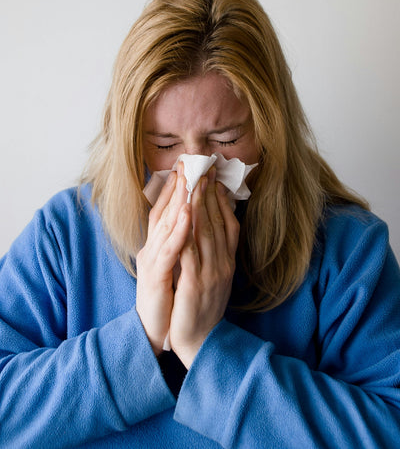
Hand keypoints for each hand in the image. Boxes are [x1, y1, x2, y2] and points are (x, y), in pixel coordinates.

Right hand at [136, 165, 190, 354]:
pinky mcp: (155, 275)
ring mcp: (152, 261)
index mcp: (158, 246)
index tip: (185, 167)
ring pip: (166, 224)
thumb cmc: (168, 299)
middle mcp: (152, 249)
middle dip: (178, 186)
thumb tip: (192, 223)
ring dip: (178, 200)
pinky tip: (187, 213)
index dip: (174, 188)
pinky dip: (179, 229)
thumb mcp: (175, 267)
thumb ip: (180, 245)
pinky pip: (170, 249)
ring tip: (189, 178)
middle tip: (188, 161)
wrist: (156, 332)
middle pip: (164, 211)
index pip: (164, 210)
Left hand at [169, 167, 239, 367]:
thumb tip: (211, 225)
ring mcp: (212, 273)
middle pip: (216, 221)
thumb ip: (214, 252)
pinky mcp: (196, 284)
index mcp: (227, 261)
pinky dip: (187, 230)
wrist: (201, 343)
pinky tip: (183, 212)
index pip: (227, 223)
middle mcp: (223, 263)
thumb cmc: (204, 308)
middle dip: (208, 192)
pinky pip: (191, 251)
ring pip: (205, 231)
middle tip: (202, 166)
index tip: (212, 176)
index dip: (220, 198)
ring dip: (198, 203)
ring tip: (193, 179)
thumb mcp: (215, 276)